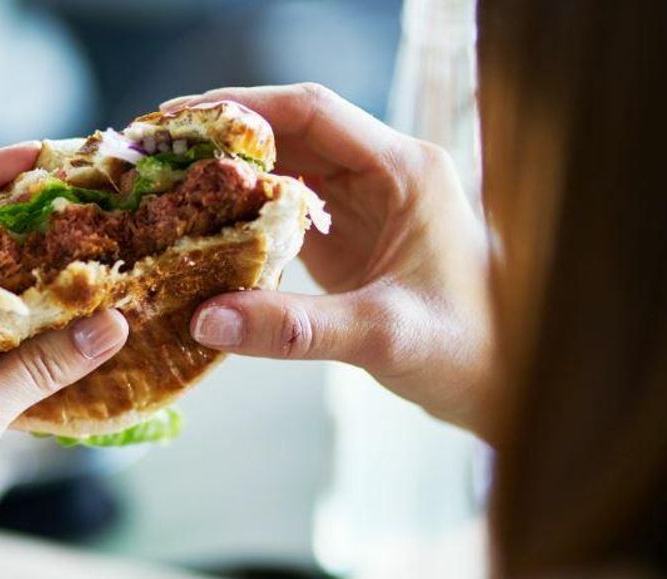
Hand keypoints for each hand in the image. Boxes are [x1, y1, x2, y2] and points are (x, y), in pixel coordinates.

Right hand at [171, 84, 492, 434]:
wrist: (512, 383)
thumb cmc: (469, 351)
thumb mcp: (381, 336)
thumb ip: (293, 329)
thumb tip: (205, 319)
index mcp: (405, 170)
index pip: (313, 112)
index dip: (244, 108)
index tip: (181, 119)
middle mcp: (385, 175)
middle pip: (291, 132)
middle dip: (222, 138)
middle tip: (154, 151)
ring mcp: (366, 206)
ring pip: (284, 171)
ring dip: (227, 176)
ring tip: (163, 184)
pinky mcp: (349, 241)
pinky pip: (284, 213)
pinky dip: (240, 217)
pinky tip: (197, 230)